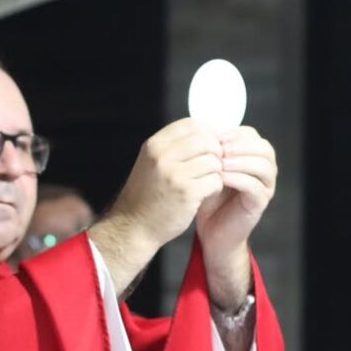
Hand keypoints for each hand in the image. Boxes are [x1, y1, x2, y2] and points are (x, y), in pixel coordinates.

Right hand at [107, 118, 223, 249]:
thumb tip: (206, 133)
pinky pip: (215, 180)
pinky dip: (216, 187)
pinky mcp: (187, 193)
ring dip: (216, 171)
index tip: (210, 145)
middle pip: (206, 140)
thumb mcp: (151, 163)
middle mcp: (163, 156)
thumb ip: (173, 147)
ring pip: (213, 161)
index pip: (191, 124)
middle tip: (213, 165)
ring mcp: (175, 174)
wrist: (133, 227)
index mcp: (155, 145)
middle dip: (216, 152)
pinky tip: (206, 193)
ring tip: (208, 181)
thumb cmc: (146, 196)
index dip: (206, 132)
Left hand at [195, 126, 276, 308]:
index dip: (233, 133)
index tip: (213, 136)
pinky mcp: (260, 203)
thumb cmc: (206, 197)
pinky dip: (238, 179)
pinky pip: (255, 186)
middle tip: (219, 147)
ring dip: (241, 160)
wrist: (210, 231)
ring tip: (219, 161)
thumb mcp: (207, 168)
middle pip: (263, 147)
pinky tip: (221, 177)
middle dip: (240, 145)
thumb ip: (210, 150)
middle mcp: (264, 170)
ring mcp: (265, 187)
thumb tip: (201, 125)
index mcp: (252, 156)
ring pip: (263, 165)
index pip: (251, 135)